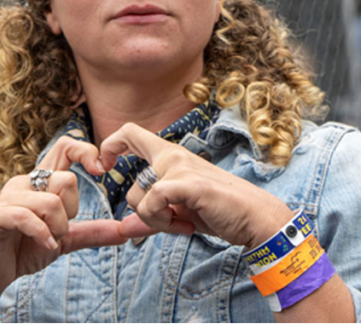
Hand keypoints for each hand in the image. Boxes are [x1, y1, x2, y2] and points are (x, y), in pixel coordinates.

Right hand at [0, 136, 151, 299]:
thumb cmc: (24, 250)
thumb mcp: (66, 239)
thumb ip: (93, 232)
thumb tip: (126, 232)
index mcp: (41, 182)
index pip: (65, 147)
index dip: (86, 151)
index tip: (102, 170)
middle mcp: (24, 182)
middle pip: (67, 180)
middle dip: (72, 211)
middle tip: (59, 229)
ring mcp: (7, 197)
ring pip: (52, 202)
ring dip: (58, 228)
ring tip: (48, 240)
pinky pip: (27, 216)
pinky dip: (43, 234)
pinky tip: (46, 245)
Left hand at [104, 123, 295, 249]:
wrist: (255, 217)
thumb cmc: (221, 211)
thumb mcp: (180, 214)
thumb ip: (151, 217)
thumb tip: (123, 228)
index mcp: (172, 156)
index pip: (131, 133)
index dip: (110, 146)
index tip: (106, 169)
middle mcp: (174, 156)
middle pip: (130, 173)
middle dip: (140, 208)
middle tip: (163, 221)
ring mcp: (181, 167)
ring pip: (138, 195)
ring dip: (154, 220)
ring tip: (182, 225)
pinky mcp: (189, 184)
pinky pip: (152, 202)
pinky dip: (161, 221)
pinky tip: (185, 227)